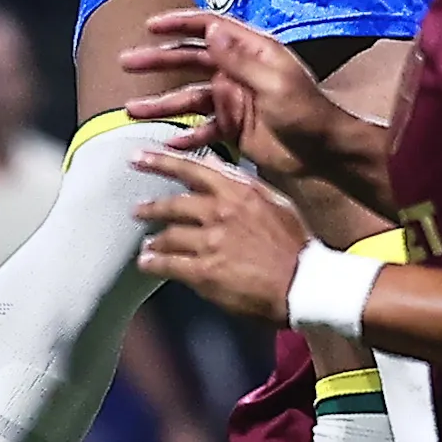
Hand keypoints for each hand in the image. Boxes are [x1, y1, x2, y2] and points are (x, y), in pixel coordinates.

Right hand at [119, 7, 339, 175]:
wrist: (323, 151)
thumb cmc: (307, 111)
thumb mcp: (274, 82)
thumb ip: (240, 59)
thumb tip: (210, 30)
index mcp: (252, 51)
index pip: (210, 27)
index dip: (180, 24)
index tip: (150, 26)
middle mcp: (238, 71)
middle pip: (190, 60)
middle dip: (158, 61)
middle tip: (126, 63)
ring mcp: (233, 100)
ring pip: (189, 98)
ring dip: (162, 103)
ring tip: (131, 110)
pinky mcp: (233, 128)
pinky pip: (202, 129)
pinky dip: (184, 136)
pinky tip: (166, 142)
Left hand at [135, 150, 314, 322]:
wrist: (304, 284)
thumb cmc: (295, 246)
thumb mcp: (275, 202)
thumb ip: (242, 182)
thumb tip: (214, 164)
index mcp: (238, 192)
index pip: (192, 169)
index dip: (161, 161)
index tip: (139, 157)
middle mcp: (220, 212)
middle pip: (172, 204)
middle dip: (149, 207)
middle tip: (137, 210)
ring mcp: (210, 242)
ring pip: (167, 236)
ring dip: (154, 241)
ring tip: (148, 246)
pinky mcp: (204, 271)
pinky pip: (168, 264)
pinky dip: (153, 263)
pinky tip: (147, 264)